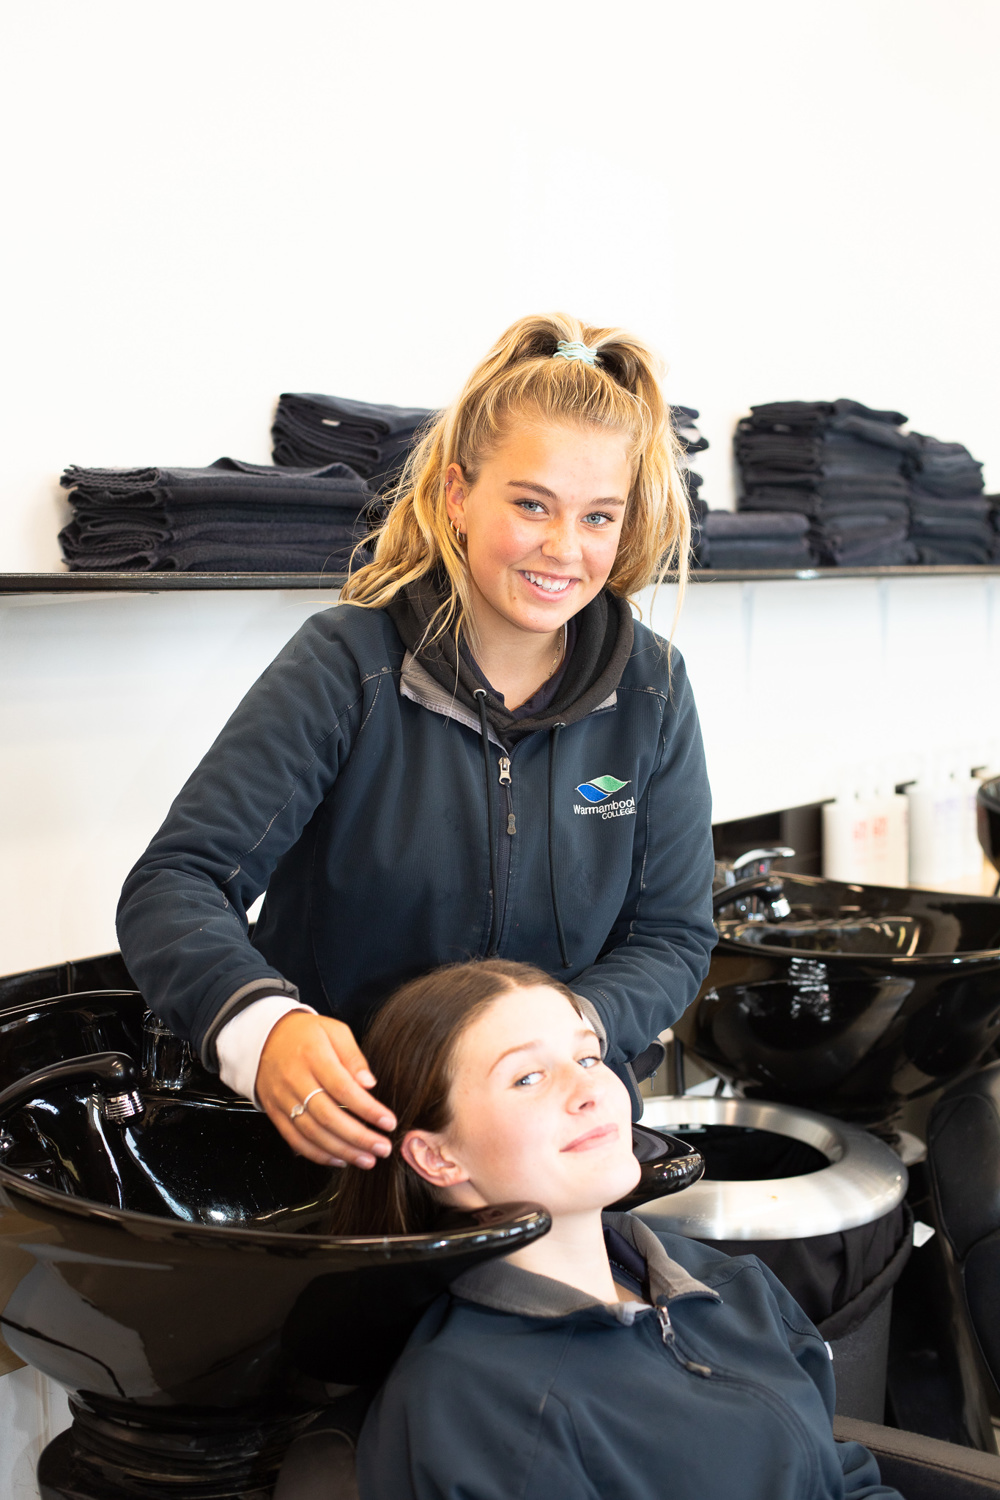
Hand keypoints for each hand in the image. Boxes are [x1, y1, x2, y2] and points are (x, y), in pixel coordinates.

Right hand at [255, 1012, 395, 1168]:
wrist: (264, 1038)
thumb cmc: (307, 1034)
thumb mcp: (334, 1031)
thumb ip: (353, 1057)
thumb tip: (369, 1084)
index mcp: (313, 1055)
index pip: (343, 1088)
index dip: (367, 1109)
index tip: (388, 1122)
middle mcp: (295, 1079)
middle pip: (327, 1116)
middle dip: (358, 1137)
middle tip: (382, 1148)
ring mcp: (282, 1099)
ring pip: (312, 1133)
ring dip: (342, 1150)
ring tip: (367, 1159)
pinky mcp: (275, 1113)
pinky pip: (295, 1140)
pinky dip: (318, 1154)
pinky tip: (340, 1159)